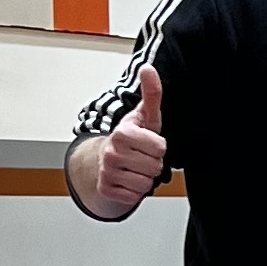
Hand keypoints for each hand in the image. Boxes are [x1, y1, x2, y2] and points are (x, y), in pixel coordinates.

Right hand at [71, 64, 166, 219]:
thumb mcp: (145, 116)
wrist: (106, 158)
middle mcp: (111, 153)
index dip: (159, 147)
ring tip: (135, 167)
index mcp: (122, 133)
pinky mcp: (107, 190)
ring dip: (144, 177)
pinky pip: (135, 197)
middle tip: (141, 156)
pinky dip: (134, 191)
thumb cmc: (132, 137)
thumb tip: (148, 69)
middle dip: (152, 163)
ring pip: (146, 183)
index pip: (160, 148)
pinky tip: (127, 179)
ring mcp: (107, 172)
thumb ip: (151, 93)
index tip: (148, 142)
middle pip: (155, 167)